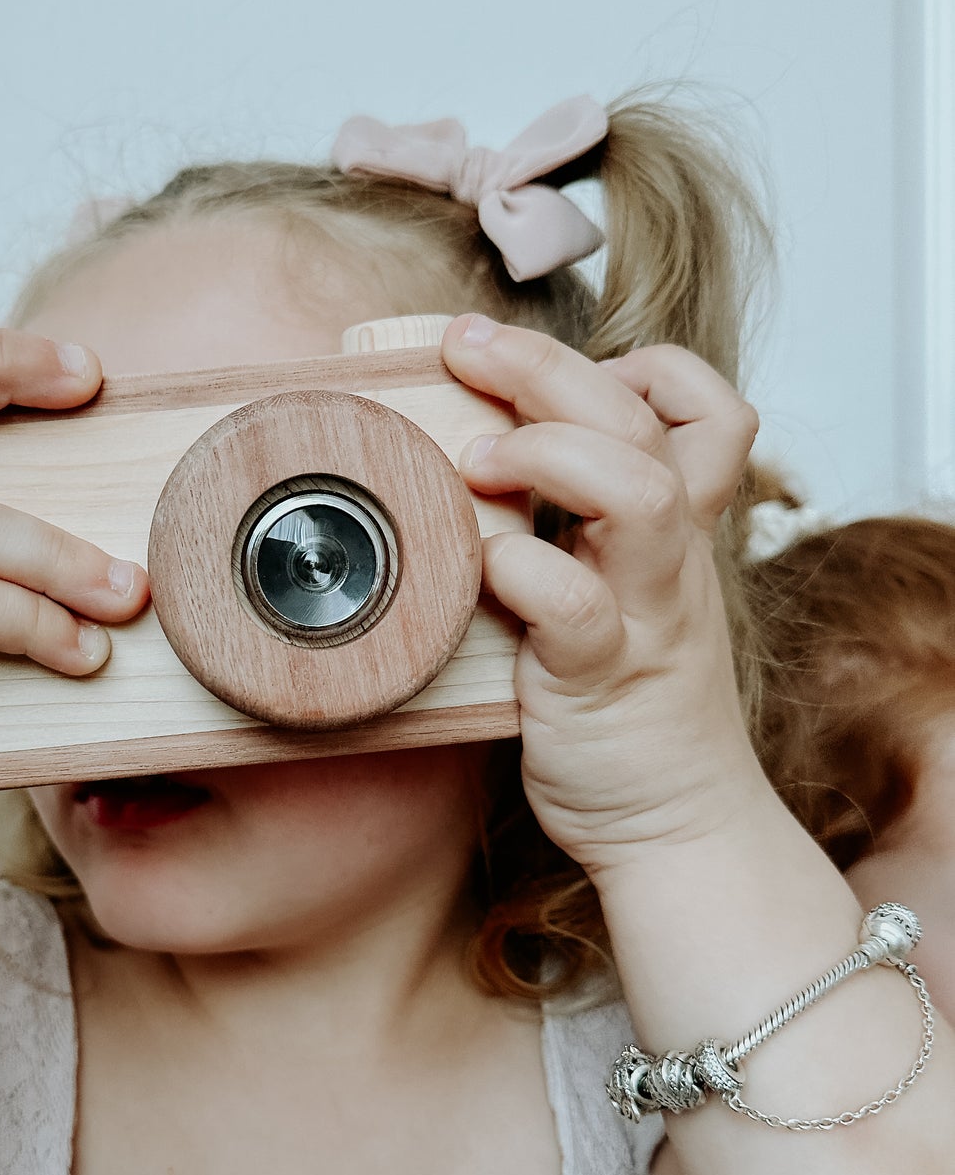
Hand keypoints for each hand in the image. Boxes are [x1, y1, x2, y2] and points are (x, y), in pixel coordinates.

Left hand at [441, 314, 768, 879]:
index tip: (560, 371)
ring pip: (639, 493)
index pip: (710, 410)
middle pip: (642, 422)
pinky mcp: (602, 681)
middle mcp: (669, 561)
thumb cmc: (630, 709)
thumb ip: (584, 531)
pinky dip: (524, 571)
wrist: (679, 827)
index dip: (650, 367)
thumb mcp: (626, 598)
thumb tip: (490, 458)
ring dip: (551, 453)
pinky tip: (482, 567)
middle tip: (465, 347)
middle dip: (549, 366)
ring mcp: (644, 616)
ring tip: (477, 462)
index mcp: (674, 534)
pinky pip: (576, 607)